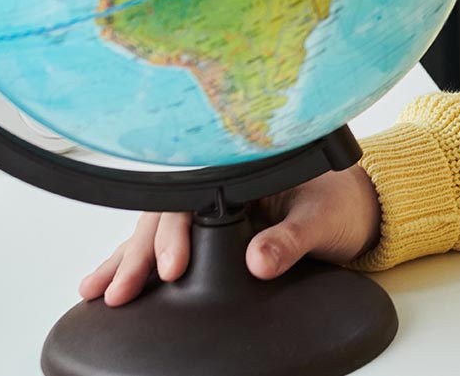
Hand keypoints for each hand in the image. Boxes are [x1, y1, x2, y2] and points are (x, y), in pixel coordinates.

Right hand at [77, 164, 380, 306]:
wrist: (361, 210)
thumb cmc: (344, 204)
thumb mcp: (324, 219)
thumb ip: (292, 238)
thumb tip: (260, 261)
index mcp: (245, 168)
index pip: (195, 196)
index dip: (176, 232)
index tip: (173, 269)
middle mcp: (223, 184)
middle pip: (168, 215)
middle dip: (141, 253)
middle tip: (121, 290)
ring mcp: (215, 207)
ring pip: (159, 229)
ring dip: (129, 259)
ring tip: (98, 289)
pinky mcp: (213, 230)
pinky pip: (170, 243)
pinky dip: (140, 262)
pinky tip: (112, 282)